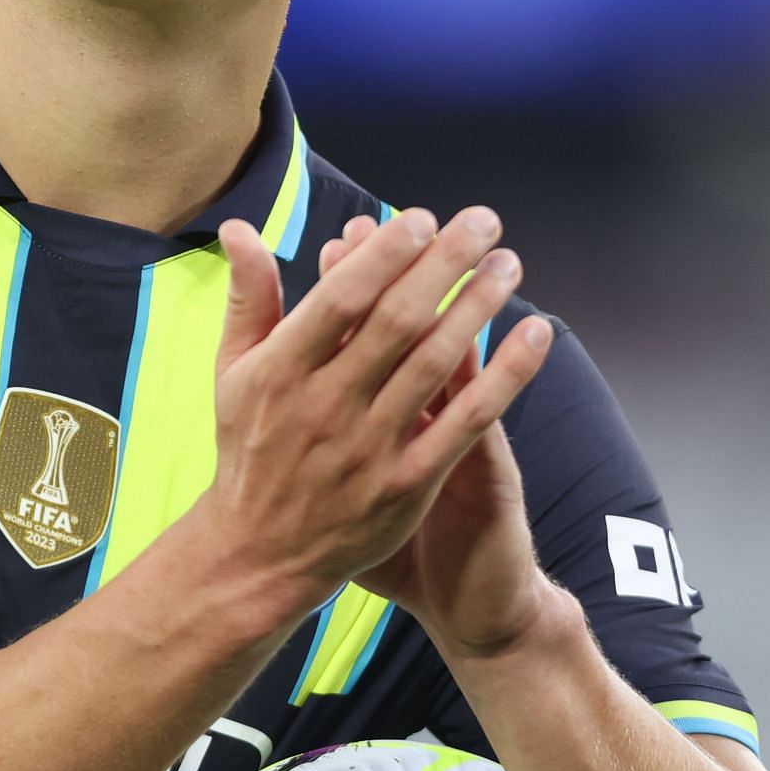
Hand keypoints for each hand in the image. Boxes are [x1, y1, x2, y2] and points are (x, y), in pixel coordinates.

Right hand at [200, 204, 547, 627]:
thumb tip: (242, 227)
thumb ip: (249, 298)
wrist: (259, 552)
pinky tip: (535, 336)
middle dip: (444, 264)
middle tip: (482, 221)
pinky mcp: (406, 486)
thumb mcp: (234, 371)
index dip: (384, 255)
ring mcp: (369, 448)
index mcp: (281, 371)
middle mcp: (325, 406)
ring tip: (508, 264)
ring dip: (477, 308)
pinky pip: (465, 423)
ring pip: (435, 365)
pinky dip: (505, 377)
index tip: (422, 219)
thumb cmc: (250, 447)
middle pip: (395, 322)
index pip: (340, 299)